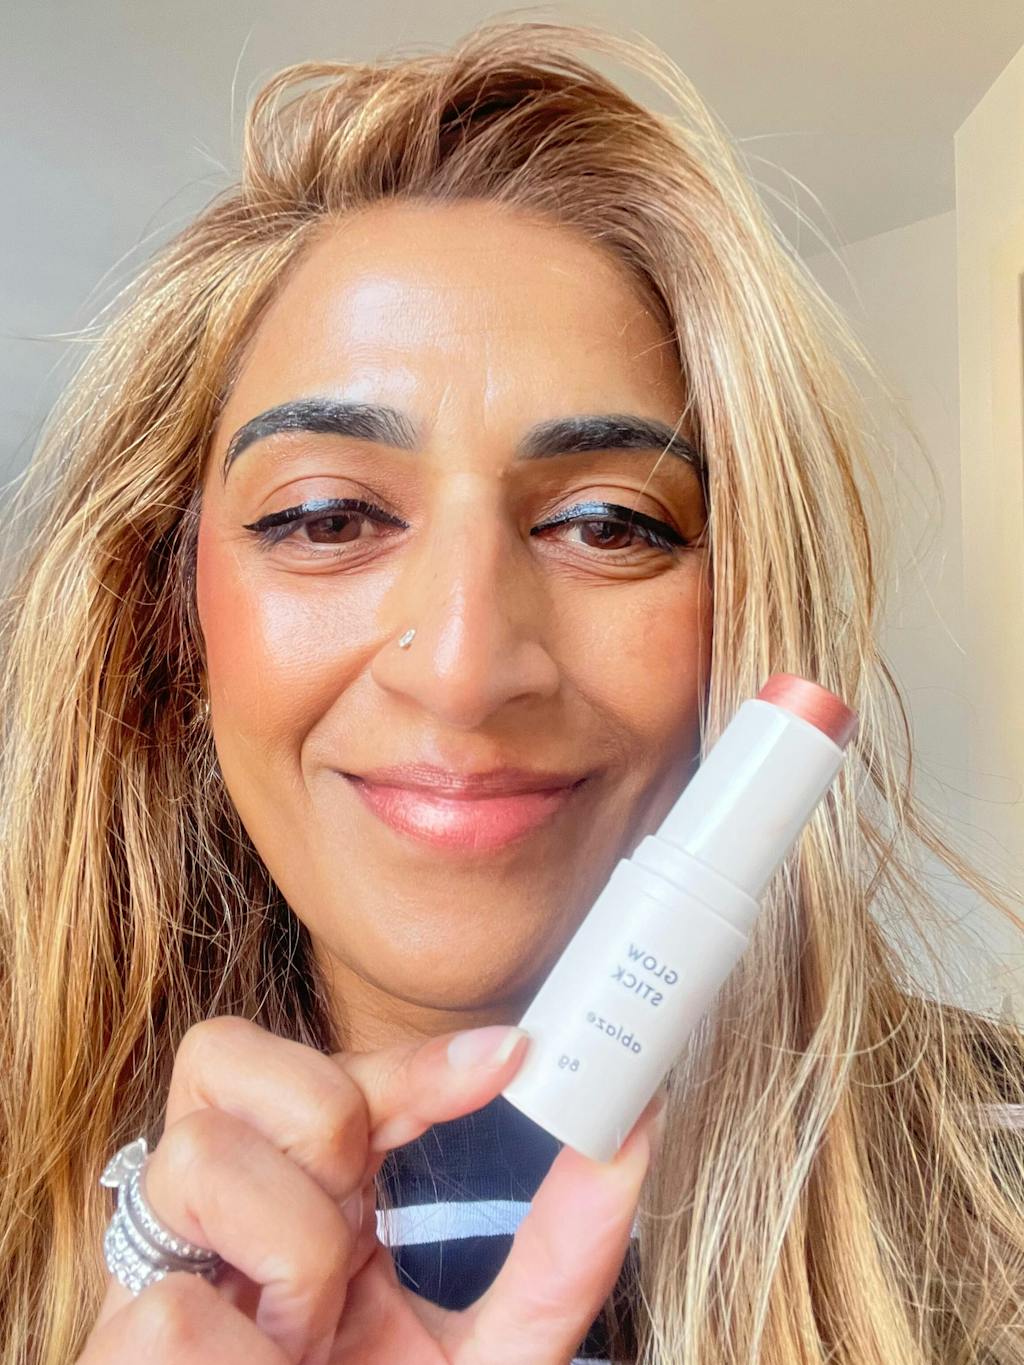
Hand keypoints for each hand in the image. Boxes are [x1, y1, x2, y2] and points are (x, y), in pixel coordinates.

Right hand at [76, 1015, 663, 1364]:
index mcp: (309, 1191)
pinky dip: (241, 1357)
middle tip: (361, 1220)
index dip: (414, 1057)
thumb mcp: (496, 1344)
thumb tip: (638, 1121)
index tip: (514, 1057)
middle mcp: (226, 1206)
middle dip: (322, 1122)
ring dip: (291, 1255)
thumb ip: (564, 1250)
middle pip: (225, 1054)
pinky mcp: (118, 1346)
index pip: (330, 1071)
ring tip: (309, 1331)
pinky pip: (169, 1309)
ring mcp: (161, 1268)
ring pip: (196, 1159)